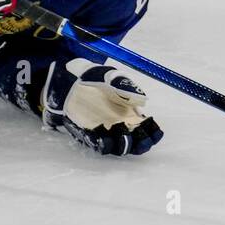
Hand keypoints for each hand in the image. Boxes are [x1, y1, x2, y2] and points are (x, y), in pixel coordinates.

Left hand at [42, 58, 162, 155]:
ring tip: (121, 135)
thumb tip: (143, 100)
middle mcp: (121, 126)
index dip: (153, 133)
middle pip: (137, 144)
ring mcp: (106, 132)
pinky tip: (103, 136)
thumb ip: (127, 87)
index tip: (153, 130)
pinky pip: (100, 145)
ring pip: (120, 148)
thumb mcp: (113, 77)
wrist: (71, 81)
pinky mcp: (91, 135)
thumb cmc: (95, 77)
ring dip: (123, 145)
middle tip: (139, 139)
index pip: (149, 129)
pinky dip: (104, 144)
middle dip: (141, 144)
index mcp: (132, 113)